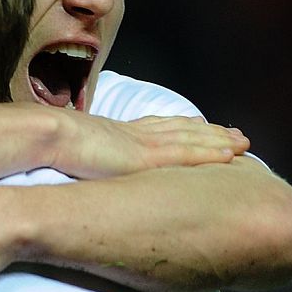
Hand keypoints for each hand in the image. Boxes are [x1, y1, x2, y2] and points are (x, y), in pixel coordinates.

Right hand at [57, 114, 247, 178]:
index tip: (198, 125)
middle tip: (233, 133)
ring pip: (192, 139)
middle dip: (209, 132)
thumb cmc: (50, 145)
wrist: (48, 136)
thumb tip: (76, 166)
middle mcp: (137, 134)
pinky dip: (211, 153)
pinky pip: (188, 154)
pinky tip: (231, 155)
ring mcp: (145, 144)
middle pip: (181, 129)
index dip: (180, 127)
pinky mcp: (148, 157)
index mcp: (119, 133)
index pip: (157, 127)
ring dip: (219, 140)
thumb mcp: (69, 151)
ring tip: (243, 142)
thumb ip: (82, 158)